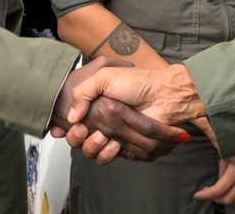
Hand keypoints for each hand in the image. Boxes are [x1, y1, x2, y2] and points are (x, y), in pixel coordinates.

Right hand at [50, 58, 187, 162]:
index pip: (74, 126)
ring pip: (96, 154)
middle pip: (82, 144)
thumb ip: (83, 92)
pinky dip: (113, 155)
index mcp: (96, 107)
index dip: (71, 132)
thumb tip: (72, 117)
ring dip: (98, 149)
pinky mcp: (130, 147)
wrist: (163, 94)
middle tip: (93, 133)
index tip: (75, 128)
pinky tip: (117, 145)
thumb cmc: (136, 82)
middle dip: (83, 142)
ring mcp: (116, 135)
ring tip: (108, 139)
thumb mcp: (104, 76)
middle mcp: (104, 122)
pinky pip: (116, 158)